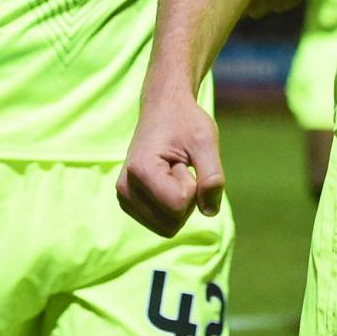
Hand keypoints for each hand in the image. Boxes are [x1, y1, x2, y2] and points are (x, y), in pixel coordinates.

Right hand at [117, 93, 224, 236]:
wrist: (163, 108)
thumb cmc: (185, 121)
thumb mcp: (206, 143)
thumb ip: (212, 178)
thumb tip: (210, 213)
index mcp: (140, 170)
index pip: (179, 205)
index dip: (193, 185)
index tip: (183, 160)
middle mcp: (125, 189)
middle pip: (173, 223)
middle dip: (186, 197)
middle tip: (179, 166)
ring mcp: (124, 198)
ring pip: (168, 228)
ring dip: (179, 202)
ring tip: (172, 171)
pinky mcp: (129, 203)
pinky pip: (162, 224)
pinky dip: (171, 207)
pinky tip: (166, 180)